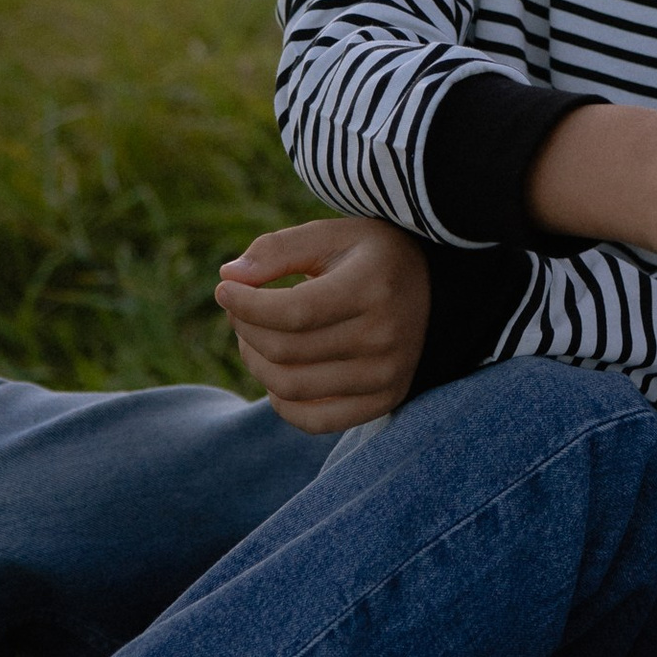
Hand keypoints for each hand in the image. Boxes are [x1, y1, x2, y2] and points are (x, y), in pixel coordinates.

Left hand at [217, 216, 432, 432]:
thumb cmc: (369, 256)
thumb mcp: (330, 235)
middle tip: (240, 308)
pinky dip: (281, 401)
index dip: (245, 304)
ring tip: (255, 335)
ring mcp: (387, 374)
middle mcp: (385, 335)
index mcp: (373, 286)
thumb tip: (228, 277)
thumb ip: (277, 249)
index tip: (225, 288)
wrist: (432, 288)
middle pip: (284, 350)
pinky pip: (313, 421)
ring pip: (290, 387)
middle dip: (245, 328)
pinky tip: (277, 369)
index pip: (292, 312)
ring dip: (256, 361)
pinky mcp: (384, 400)